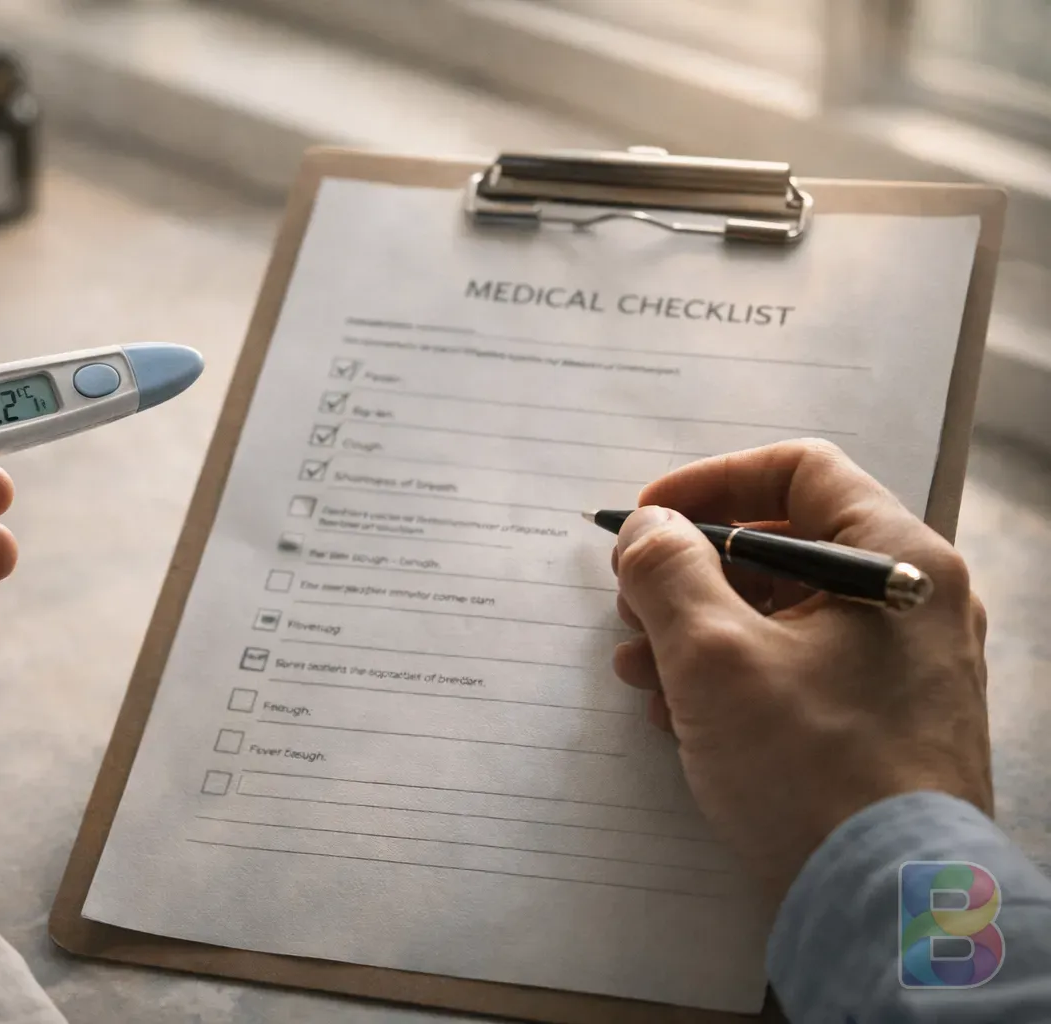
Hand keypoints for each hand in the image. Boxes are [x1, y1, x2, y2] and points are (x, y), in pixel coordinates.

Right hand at [611, 439, 989, 901]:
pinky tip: (680, 715)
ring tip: (640, 670)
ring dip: (696, 630)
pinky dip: (732, 676)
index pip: (800, 471)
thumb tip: (646, 529)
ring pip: (781, 612)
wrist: (891, 903)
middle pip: (783, 544)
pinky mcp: (880, 719)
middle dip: (690, 572)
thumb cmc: (813, 770)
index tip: (646, 520)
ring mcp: (901, 664)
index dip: (710, 483)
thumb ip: (668, 574)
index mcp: (896, 559)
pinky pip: (796, 667)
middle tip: (632, 604)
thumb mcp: (714, 658)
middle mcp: (911, 600)